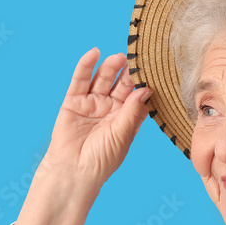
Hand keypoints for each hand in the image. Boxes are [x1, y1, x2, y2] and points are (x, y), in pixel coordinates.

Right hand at [44, 47, 151, 188]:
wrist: (74, 171)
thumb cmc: (102, 159)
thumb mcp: (122, 134)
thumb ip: (132, 110)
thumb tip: (146, 90)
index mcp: (124, 118)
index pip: (135, 95)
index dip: (142, 83)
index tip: (152, 70)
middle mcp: (109, 108)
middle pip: (120, 84)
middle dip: (128, 72)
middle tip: (137, 59)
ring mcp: (91, 103)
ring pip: (102, 79)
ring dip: (110, 66)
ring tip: (119, 57)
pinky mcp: (73, 101)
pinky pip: (80, 80)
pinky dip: (86, 65)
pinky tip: (94, 53)